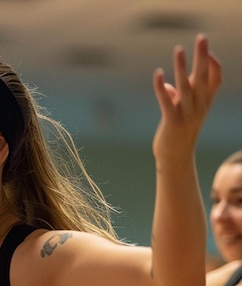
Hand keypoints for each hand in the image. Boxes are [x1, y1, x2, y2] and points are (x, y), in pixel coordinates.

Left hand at [152, 33, 221, 160]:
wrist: (175, 159)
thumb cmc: (178, 134)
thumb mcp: (181, 113)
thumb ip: (176, 97)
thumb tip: (166, 87)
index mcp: (204, 103)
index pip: (215, 79)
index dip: (213, 63)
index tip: (206, 51)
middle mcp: (199, 106)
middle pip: (204, 77)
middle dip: (202, 57)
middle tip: (201, 37)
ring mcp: (187, 114)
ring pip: (186, 86)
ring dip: (181, 67)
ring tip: (178, 50)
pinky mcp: (172, 122)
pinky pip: (167, 101)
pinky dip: (161, 87)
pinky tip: (157, 74)